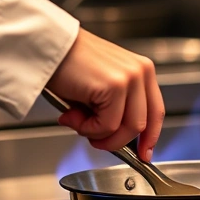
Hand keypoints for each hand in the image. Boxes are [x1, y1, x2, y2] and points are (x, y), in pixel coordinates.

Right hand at [46, 28, 164, 161]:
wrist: (44, 45)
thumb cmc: (66, 63)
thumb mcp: (101, 86)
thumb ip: (115, 108)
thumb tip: (116, 137)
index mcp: (142, 70)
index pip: (156, 112)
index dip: (150, 137)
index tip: (144, 153)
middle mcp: (141, 72)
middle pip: (142, 125)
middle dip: (116, 141)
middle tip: (93, 139)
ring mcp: (130, 78)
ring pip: (127, 129)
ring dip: (99, 135)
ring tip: (77, 122)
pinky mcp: (115, 86)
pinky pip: (108, 125)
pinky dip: (88, 128)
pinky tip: (71, 115)